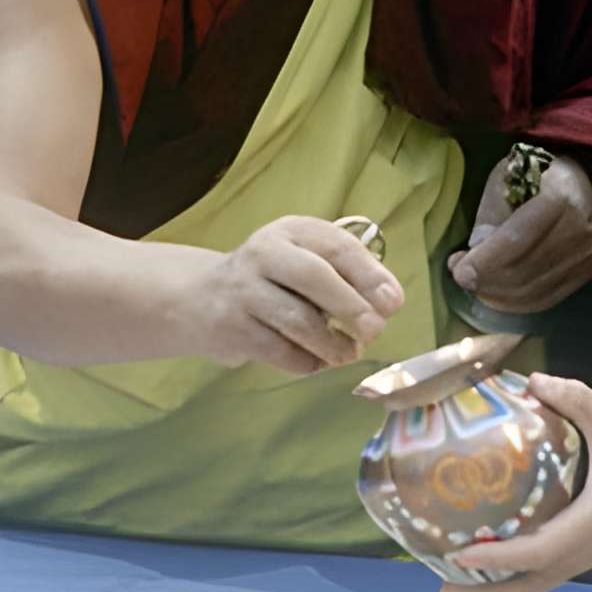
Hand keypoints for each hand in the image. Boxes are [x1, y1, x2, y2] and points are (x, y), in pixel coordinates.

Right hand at [185, 216, 406, 375]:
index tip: (392, 302)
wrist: (199, 297)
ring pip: (296, 320)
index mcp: (291, 231)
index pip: (336, 246)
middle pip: (314, 277)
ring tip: (349, 353)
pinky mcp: (232, 328)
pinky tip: (317, 361)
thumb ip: (344, 273)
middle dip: (351, 307)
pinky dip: (307, 361)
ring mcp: (244, 291)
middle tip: (375, 331)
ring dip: (332, 343)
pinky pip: (279, 351)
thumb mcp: (302, 258)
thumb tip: (387, 301)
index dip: (369, 275)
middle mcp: (264, 253)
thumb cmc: (271, 279)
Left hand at [442, 375, 591, 591]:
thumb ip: (571, 397)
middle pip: (529, 585)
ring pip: (542, 580)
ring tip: (462, 577)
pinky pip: (553, 566)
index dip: (491, 557)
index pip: (531, 553)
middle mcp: (588, 549)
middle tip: (442, 588)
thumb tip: (531, 379)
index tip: (454, 556)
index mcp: (588, 528)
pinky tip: (503, 550)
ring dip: (502, 583)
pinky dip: (523, 568)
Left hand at [449, 150, 591, 316]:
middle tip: (462, 275)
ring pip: (532, 290)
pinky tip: (496, 292)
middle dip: (485, 280)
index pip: (517, 240)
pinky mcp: (588, 268)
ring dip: (496, 294)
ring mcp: (588, 251)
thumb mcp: (504, 180)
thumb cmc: (532, 175)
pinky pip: (546, 298)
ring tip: (477, 282)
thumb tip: (471, 261)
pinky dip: (516, 302)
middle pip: (524, 271)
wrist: (574, 179)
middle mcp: (582, 227)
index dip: (484, 261)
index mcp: (561, 195)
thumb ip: (488, 220)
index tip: (458, 270)